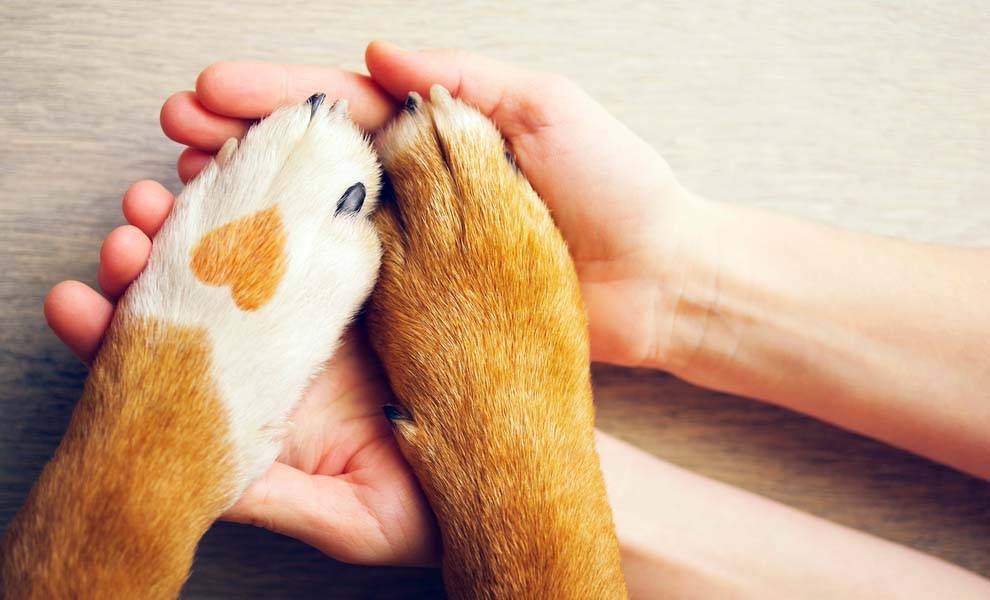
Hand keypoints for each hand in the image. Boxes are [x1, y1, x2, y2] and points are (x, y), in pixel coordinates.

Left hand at [44, 180, 438, 566]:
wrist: (516, 474)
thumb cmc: (434, 507)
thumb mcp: (351, 517)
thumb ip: (276, 499)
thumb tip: (198, 486)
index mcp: (274, 391)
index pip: (186, 354)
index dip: (126, 328)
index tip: (81, 304)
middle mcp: (296, 338)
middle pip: (212, 284)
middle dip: (159, 253)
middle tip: (128, 229)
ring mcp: (343, 299)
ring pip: (261, 239)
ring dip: (209, 209)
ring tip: (169, 194)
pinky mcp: (397, 264)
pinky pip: (343, 218)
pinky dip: (298, 192)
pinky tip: (259, 171)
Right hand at [160, 42, 702, 368]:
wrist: (659, 281)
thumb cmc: (617, 187)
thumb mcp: (547, 108)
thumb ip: (463, 80)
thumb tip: (381, 53)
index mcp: (436, 137)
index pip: (339, 109)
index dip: (272, 98)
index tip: (209, 91)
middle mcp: (416, 191)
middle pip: (309, 165)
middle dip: (237, 148)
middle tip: (173, 141)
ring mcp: (414, 251)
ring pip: (315, 226)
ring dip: (247, 211)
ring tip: (184, 200)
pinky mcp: (422, 308)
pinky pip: (349, 290)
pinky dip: (295, 280)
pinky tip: (246, 274)